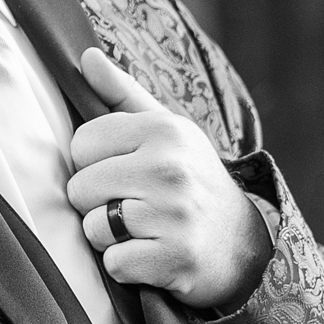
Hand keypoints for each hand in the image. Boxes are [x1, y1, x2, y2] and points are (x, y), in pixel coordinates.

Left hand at [66, 48, 272, 309]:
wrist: (243, 242)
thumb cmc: (190, 181)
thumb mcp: (166, 130)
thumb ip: (121, 94)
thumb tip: (85, 57)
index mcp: (163, 130)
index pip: (81, 144)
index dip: (94, 163)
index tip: (124, 172)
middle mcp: (170, 168)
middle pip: (80, 188)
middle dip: (98, 202)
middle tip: (135, 205)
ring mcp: (174, 215)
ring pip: (93, 228)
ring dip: (110, 237)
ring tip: (143, 230)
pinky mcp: (175, 258)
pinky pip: (114, 264)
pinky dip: (127, 267)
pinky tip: (152, 255)